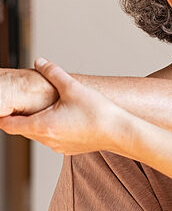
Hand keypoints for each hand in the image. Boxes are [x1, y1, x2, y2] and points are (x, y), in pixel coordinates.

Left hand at [0, 58, 125, 154]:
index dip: (2, 115)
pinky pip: (52, 139)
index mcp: (42, 125)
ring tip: (52, 108)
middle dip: (23, 115)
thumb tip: (40, 61)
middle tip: (28, 102)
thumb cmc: (99, 113)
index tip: (3, 106)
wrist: (120, 132)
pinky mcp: (68, 149)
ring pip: (38, 134)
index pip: (8, 124)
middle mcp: (47, 139)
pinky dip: (53, 129)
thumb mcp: (74, 87)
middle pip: (22, 129)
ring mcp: (57, 146)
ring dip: (39, 122)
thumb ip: (53, 73)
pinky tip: (67, 118)